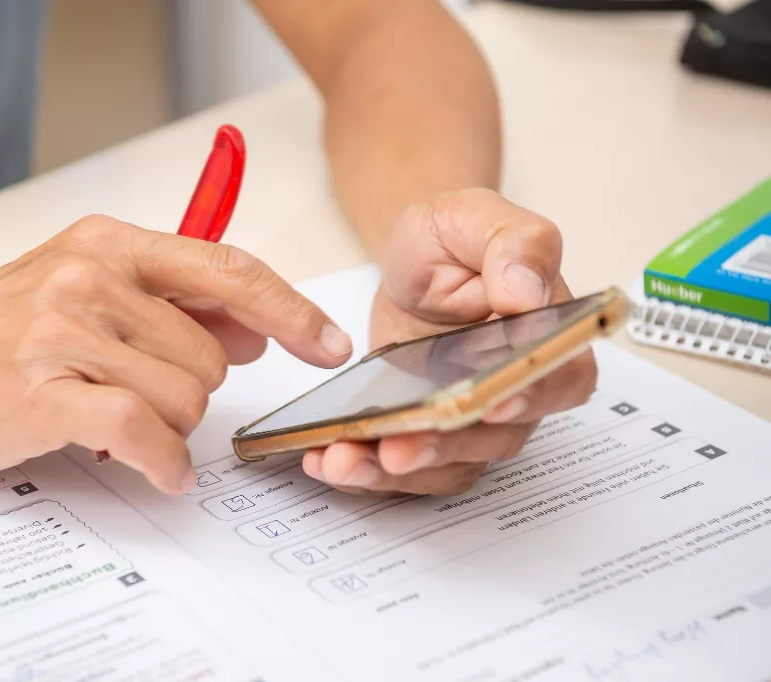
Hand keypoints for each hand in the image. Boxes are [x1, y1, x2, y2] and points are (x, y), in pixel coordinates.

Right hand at [0, 216, 352, 493]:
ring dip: (166, 427)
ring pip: (184, 397)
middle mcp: (90, 276)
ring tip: (114, 420)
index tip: (327, 343)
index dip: (290, 309)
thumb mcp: (86, 294)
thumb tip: (254, 329)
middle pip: (209, 356)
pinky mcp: (41, 390)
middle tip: (136, 395)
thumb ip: (174, 306)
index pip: (228, 269)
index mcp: (111, 245)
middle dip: (190, 392)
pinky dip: (164, 461)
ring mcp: (63, 331)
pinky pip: (144, 431)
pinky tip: (161, 469)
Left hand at [302, 188, 596, 495]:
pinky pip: (402, 469)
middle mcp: (518, 393)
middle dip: (441, 449)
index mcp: (550, 339)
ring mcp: (471, 424)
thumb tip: (525, 292)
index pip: (557, 379)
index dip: (529, 396)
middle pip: (493, 438)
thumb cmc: (455, 240)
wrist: (415, 261)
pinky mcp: (427, 437)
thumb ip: (516, 245)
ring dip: (393, 472)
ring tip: (341, 461)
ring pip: (445, 466)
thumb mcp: (478, 220)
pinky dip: (364, 473)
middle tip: (395, 450)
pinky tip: (323, 460)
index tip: (492, 402)